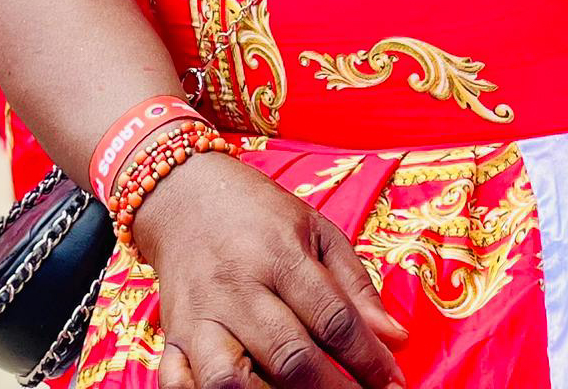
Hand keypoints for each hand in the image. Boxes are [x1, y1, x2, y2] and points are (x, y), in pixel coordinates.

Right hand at [130, 152, 406, 388]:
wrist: (183, 196)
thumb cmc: (260, 215)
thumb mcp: (317, 231)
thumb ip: (356, 287)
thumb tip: (394, 339)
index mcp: (279, 254)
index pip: (332, 318)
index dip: (368, 358)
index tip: (393, 383)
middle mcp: (236, 289)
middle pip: (288, 356)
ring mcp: (199, 318)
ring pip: (227, 381)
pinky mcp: (172, 338)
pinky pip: (178, 384)